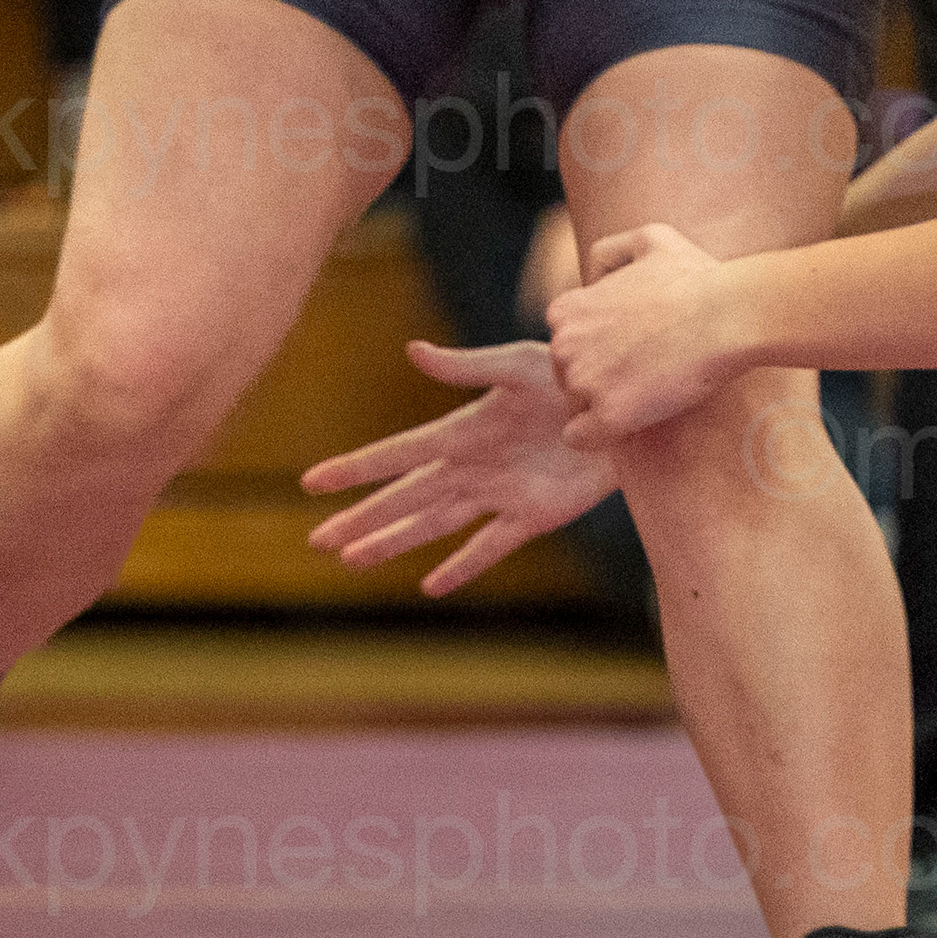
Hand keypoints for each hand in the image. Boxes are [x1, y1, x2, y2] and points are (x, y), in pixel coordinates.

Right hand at [299, 340, 618, 596]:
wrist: (624, 406)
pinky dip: (462, 566)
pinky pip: (490, 546)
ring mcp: (499, 493)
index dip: (358, 467)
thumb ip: (467, 365)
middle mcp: (473, 466)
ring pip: (435, 525)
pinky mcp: (533, 515)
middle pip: (407, 498)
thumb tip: (412, 351)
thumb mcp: (519, 364)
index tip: (312, 481)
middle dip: (363, 518)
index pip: (400, 453)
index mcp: (464, 429)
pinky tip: (431, 586)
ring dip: (396, 542)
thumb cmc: (569, 375)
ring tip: (353, 560)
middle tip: (317, 540)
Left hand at [546, 223, 750, 447]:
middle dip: (600, 376)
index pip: (565, 343)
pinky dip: (601, 436)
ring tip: (650, 391)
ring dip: (605, 404)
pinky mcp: (610, 416)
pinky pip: (582, 439)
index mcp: (567, 309)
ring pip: (577, 408)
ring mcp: (585, 383)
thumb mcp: (652, 239)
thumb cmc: (699, 278)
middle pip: (568, 376)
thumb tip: (592, 277)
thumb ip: (611, 251)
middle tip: (646, 370)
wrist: (729, 315)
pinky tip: (632, 422)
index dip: (596, 349)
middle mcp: (565, 346)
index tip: (630, 348)